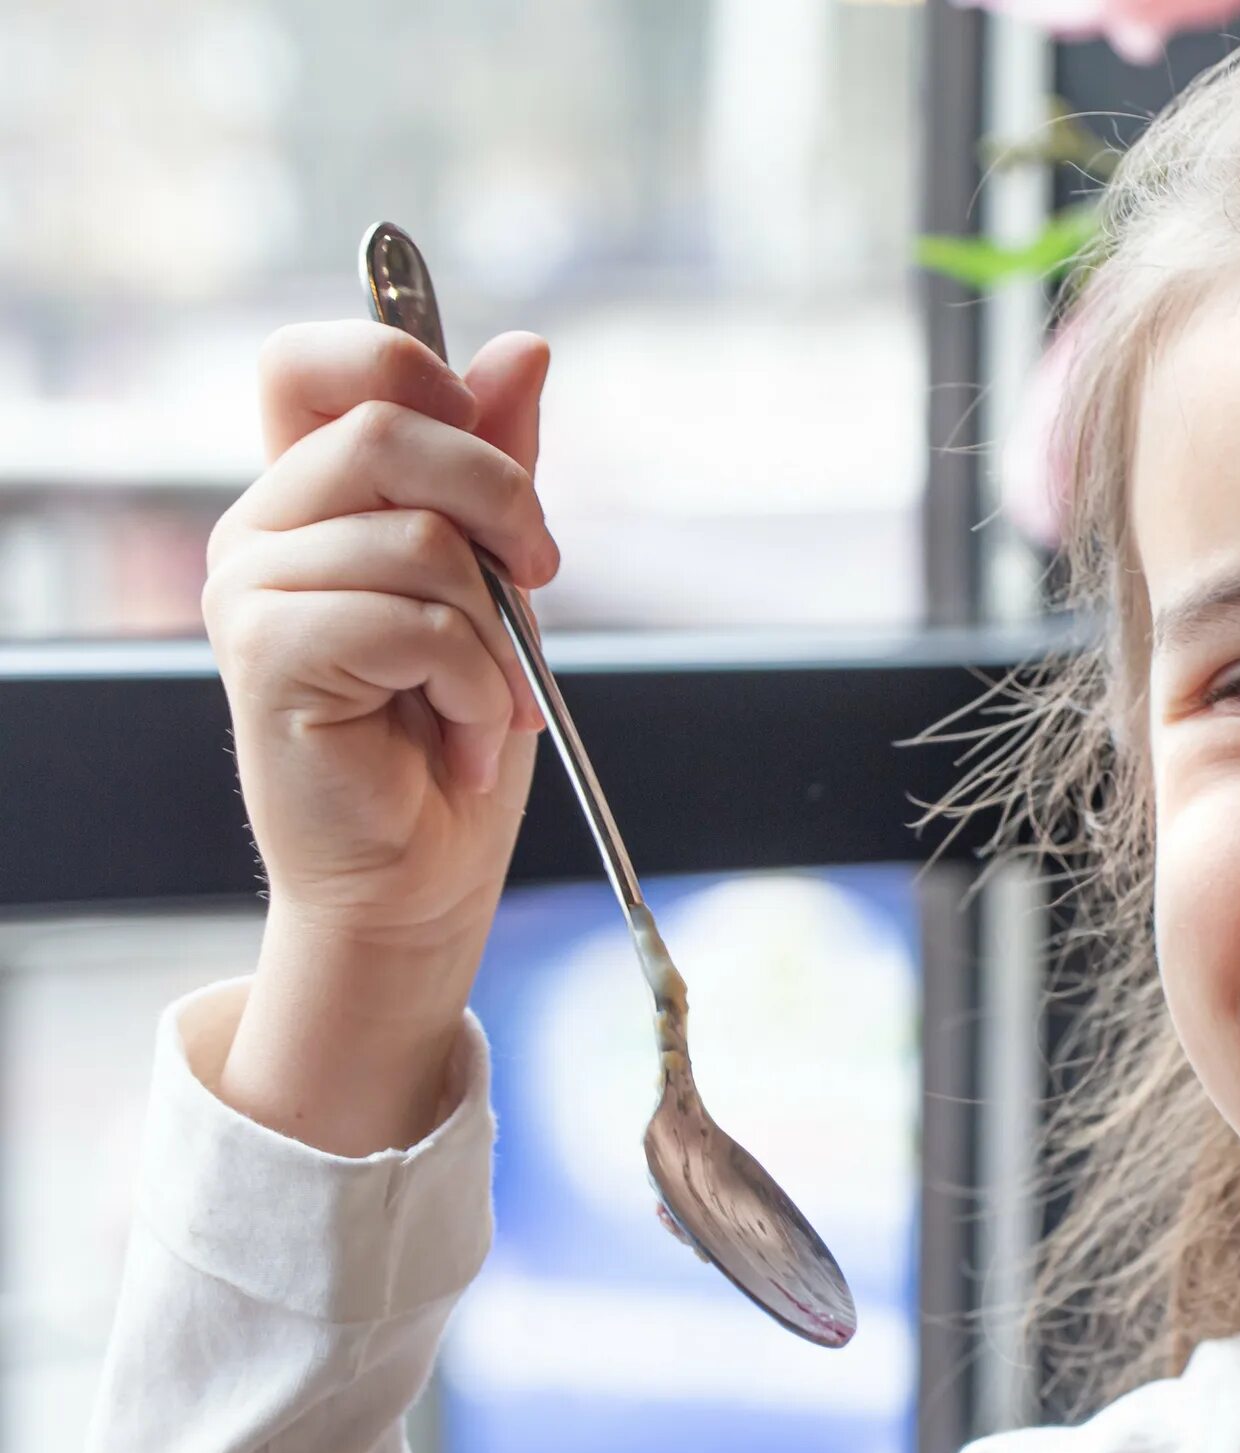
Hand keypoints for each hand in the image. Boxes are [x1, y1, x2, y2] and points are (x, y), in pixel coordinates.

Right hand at [202, 321, 559, 1152]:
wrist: (421, 868)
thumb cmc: (455, 728)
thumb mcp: (499, 580)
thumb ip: (496, 465)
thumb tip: (522, 349)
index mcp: (312, 491)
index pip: (320, 360)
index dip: (409, 367)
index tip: (482, 436)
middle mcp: (264, 526)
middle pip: (387, 428)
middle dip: (503, 497)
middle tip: (539, 574)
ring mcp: (252, 588)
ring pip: (418, 538)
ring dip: (497, 630)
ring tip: (494, 696)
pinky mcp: (264, 655)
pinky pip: (409, 622)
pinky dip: (475, 680)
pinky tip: (466, 731)